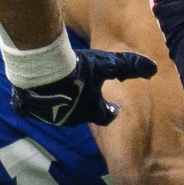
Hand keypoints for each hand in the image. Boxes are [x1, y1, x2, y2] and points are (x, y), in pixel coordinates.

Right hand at [8, 47, 156, 126]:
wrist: (42, 70)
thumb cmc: (78, 69)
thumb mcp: (106, 65)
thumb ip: (129, 66)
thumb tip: (153, 69)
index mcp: (91, 111)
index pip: (106, 117)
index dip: (111, 112)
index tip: (115, 108)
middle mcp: (71, 119)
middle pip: (83, 115)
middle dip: (87, 107)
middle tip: (89, 96)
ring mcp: (50, 116)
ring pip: (61, 112)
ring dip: (65, 103)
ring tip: (66, 90)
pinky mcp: (30, 110)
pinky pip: (36, 109)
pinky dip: (42, 102)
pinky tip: (41, 91)